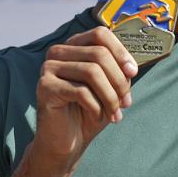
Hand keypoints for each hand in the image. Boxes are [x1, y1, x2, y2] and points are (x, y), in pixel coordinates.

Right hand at [30, 27, 137, 174]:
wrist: (66, 142)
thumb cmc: (89, 112)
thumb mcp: (110, 88)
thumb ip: (119, 71)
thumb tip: (130, 67)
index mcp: (74, 46)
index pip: (100, 34)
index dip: (121, 52)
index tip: (133, 73)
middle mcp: (58, 52)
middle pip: (99, 54)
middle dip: (119, 81)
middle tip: (125, 103)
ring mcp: (48, 68)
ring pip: (92, 72)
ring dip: (110, 96)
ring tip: (115, 113)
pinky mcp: (45, 87)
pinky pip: (80, 91)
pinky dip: (96, 106)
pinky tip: (98, 117)